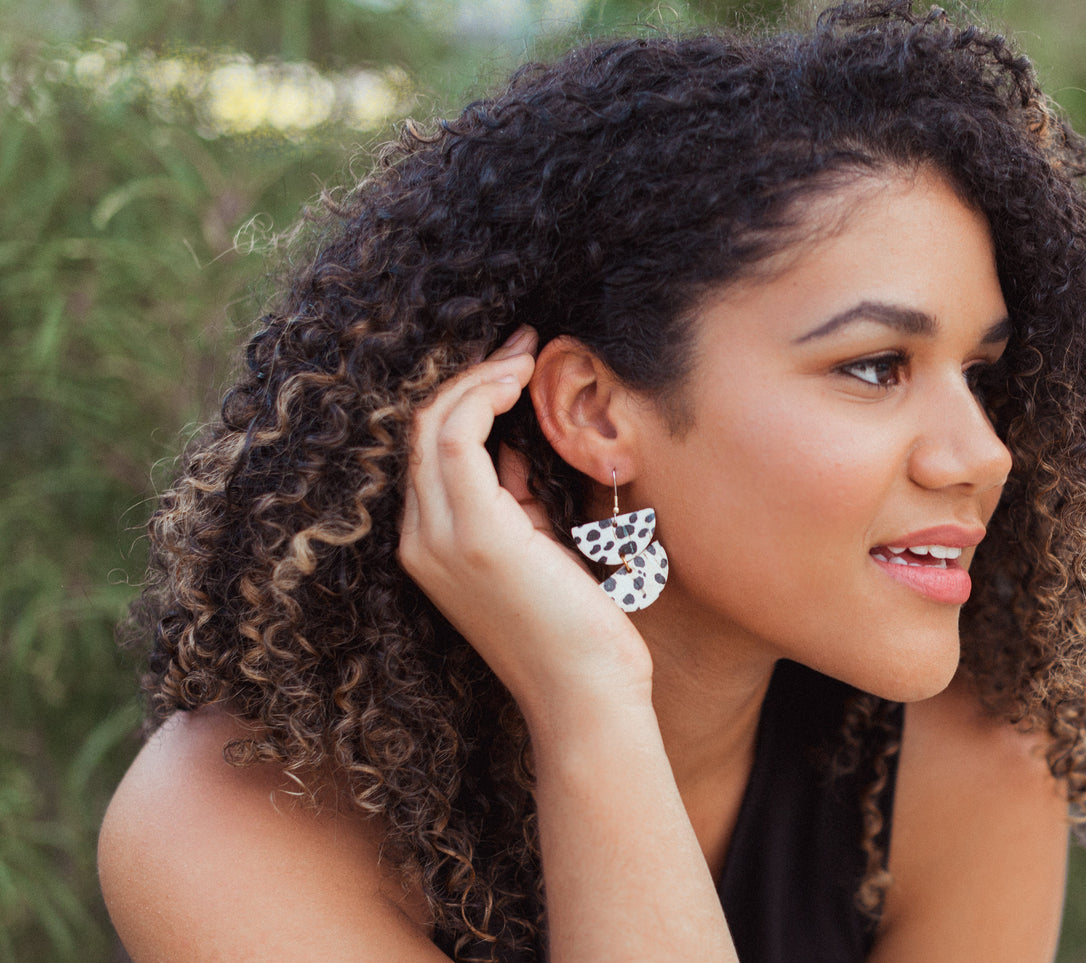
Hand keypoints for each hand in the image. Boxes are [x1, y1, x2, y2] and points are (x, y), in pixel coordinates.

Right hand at [397, 327, 653, 728]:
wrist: (586, 696)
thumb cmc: (576, 628)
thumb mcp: (536, 549)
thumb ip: (516, 499)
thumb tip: (516, 443)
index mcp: (433, 545)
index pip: (430, 450)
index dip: (468, 398)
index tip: (516, 365)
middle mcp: (420, 540)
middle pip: (422, 428)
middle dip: (473, 375)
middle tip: (524, 344)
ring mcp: (439, 538)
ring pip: (432, 424)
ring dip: (480, 378)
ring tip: (527, 355)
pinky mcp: (473, 535)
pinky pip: (455, 437)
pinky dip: (484, 396)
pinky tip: (521, 382)